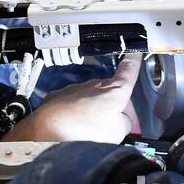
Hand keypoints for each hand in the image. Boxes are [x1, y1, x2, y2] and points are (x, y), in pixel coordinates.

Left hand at [3, 53, 141, 142]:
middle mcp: (95, 84)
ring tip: (89, 132)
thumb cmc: (88, 130)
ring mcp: (75, 88)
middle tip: (114, 127)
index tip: (135, 51)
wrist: (49, 130)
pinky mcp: (59, 96)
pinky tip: (72, 128)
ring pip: (91, 99)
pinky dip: (75, 114)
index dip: (134, 60)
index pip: (128, 70)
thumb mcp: (118, 132)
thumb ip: (124, 122)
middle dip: (114, 106)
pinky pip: (73, 105)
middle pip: (110, 92)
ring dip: (93, 112)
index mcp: (115, 90)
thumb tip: (120, 119)